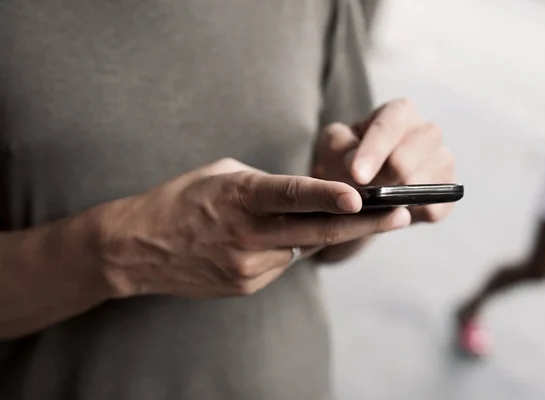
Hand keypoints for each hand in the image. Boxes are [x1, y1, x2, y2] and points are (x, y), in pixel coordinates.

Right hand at [97, 158, 410, 297]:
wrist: (137, 248)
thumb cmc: (181, 200)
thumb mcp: (223, 176)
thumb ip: (266, 185)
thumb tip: (304, 196)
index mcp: (239, 197)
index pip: (289, 195)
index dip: (326, 196)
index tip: (360, 196)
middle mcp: (246, 235)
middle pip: (314, 232)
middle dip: (362, 224)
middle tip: (400, 215)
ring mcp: (247, 266)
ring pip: (298, 248)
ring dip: (313, 233)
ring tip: (307, 218)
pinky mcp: (246, 286)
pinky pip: (280, 264)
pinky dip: (283, 249)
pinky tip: (264, 240)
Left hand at [312, 99, 455, 222]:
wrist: (355, 187)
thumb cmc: (343, 158)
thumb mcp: (332, 146)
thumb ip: (339, 147)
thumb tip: (355, 166)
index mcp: (398, 113)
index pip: (389, 126)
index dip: (374, 152)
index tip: (357, 176)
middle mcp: (427, 132)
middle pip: (413, 153)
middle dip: (388, 176)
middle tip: (365, 193)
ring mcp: (442, 160)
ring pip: (428, 180)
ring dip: (401, 196)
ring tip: (378, 204)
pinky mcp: (447, 191)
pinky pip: (436, 206)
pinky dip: (415, 213)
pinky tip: (395, 214)